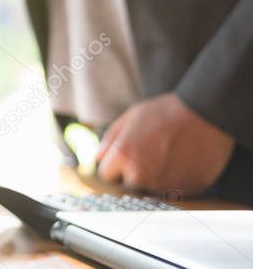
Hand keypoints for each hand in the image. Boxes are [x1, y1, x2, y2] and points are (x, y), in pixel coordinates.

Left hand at [96, 92, 233, 195]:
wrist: (205, 115)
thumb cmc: (165, 112)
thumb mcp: (131, 117)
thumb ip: (111, 139)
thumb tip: (98, 157)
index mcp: (124, 158)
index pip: (106, 174)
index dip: (114, 165)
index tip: (123, 156)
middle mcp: (142, 176)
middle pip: (129, 183)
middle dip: (134, 172)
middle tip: (150, 153)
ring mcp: (165, 186)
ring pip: (152, 188)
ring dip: (155, 176)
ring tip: (168, 154)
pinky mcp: (186, 190)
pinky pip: (174, 189)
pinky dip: (175, 179)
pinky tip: (182, 161)